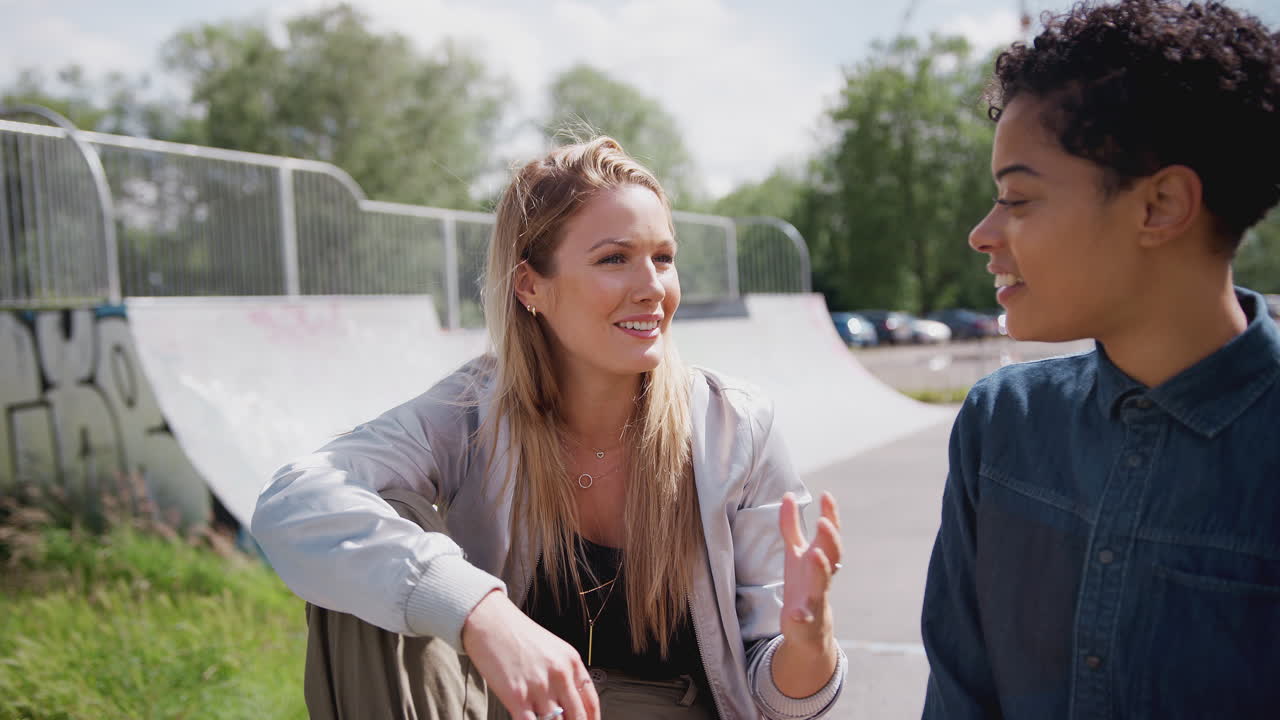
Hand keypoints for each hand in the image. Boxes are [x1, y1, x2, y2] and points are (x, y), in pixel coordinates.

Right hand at [462, 590, 599, 719]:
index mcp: (571, 662)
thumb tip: (568, 704)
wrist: (489, 621)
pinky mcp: (517, 696)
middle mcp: (559, 674)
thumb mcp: (552, 649)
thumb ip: (564, 675)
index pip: (591, 702)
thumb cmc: (517, 635)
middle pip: (577, 718)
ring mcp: (539, 686)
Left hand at [778, 491, 842, 650]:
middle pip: (833, 555)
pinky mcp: (806, 618)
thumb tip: (788, 494)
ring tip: (814, 554)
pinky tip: (797, 613)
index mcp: (819, 557)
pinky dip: (803, 614)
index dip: (830, 515)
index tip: (826, 495)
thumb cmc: (803, 583)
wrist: (808, 627)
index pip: (830, 534)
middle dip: (830, 539)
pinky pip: (806, 616)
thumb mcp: (795, 552)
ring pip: (823, 583)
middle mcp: (822, 575)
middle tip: (823, 522)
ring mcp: (816, 596)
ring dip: (821, 568)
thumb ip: (791, 525)